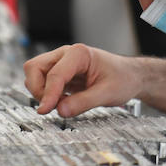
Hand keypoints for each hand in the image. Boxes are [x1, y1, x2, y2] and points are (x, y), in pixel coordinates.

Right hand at [23, 44, 141, 116]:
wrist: (130, 76)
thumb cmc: (123, 79)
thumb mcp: (108, 93)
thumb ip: (84, 102)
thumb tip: (61, 111)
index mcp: (79, 54)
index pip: (54, 74)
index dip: (48, 94)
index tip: (45, 110)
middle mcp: (66, 54)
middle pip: (34, 67)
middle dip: (38, 89)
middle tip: (51, 106)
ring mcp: (62, 63)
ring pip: (35, 74)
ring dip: (41, 92)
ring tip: (61, 103)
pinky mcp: (61, 74)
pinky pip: (43, 82)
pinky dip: (47, 94)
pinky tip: (62, 102)